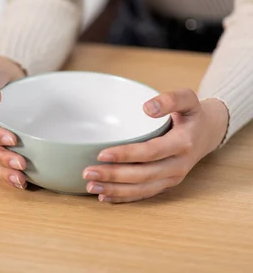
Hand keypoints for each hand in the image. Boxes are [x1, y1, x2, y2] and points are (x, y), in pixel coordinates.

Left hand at [83, 89, 228, 202]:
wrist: (208, 133)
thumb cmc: (192, 115)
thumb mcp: (188, 99)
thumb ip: (170, 99)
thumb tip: (147, 107)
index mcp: (182, 143)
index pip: (151, 152)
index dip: (126, 155)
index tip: (101, 154)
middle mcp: (178, 165)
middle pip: (143, 174)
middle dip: (114, 176)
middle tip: (88, 172)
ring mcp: (172, 178)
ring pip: (142, 189)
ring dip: (115, 190)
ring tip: (90, 186)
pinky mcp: (166, 184)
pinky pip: (144, 194)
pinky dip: (123, 198)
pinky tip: (103, 196)